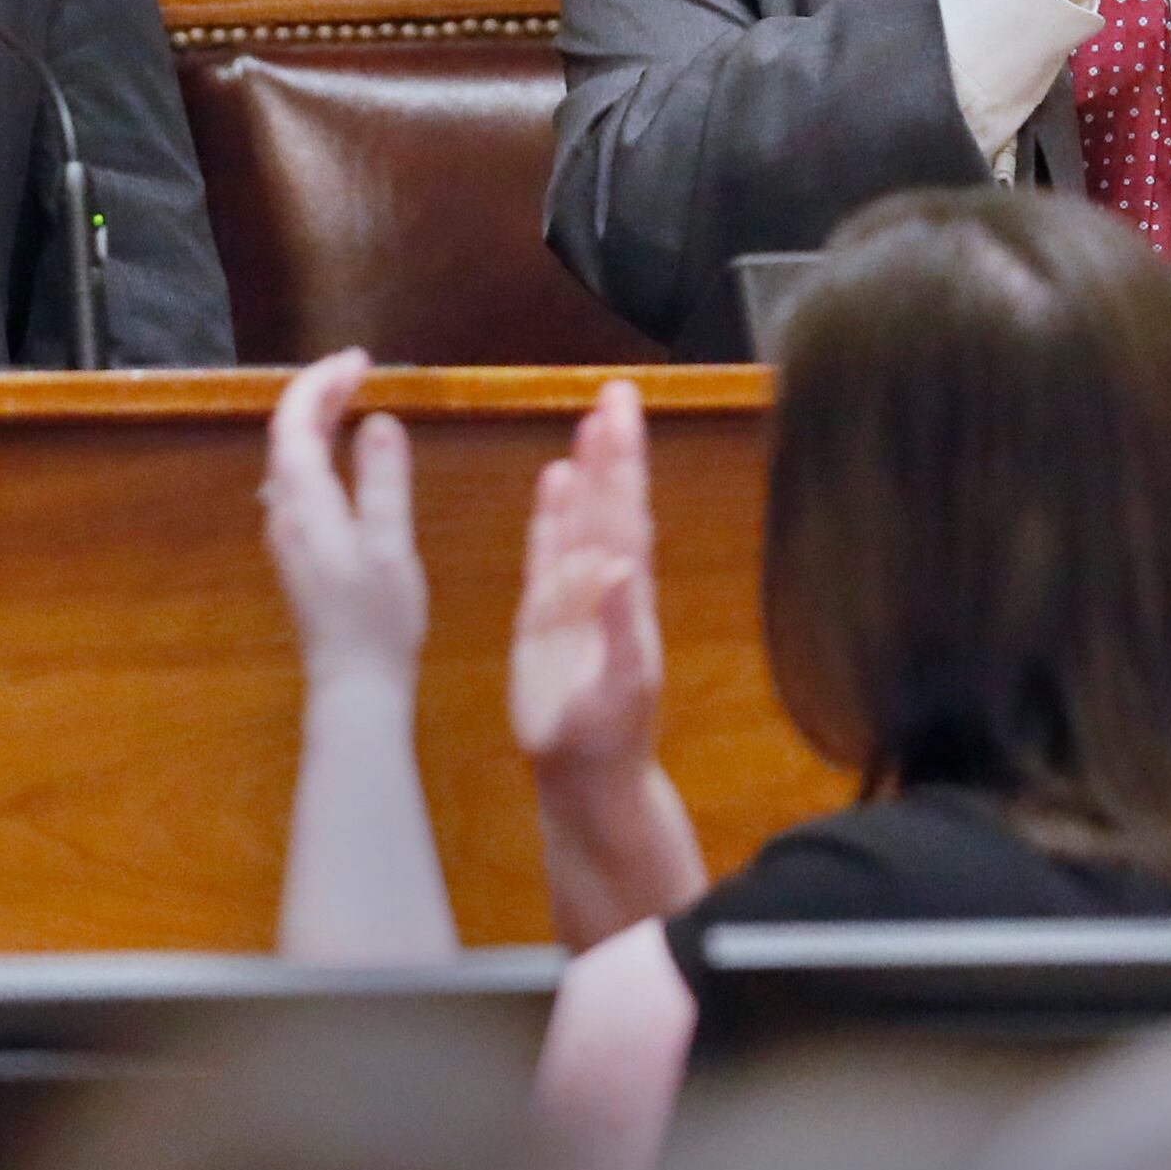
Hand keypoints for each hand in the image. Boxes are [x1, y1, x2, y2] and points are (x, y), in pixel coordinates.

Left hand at [261, 349, 424, 684]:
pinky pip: (298, 481)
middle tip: (360, 368)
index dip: (320, 382)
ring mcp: (287, 534)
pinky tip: (342, 456)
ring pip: (290, 459)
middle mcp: (284, 513)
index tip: (359, 359)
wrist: (353, 685)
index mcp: (304, 504)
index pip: (294, 423)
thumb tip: (380, 420)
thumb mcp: (389, 546)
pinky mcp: (298, 551)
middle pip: (287, 436)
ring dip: (316, 420)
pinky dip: (318, 451)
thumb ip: (383, 482)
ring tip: (352, 397)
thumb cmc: (377, 619)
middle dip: (318, 394)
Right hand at [511, 380, 663, 780]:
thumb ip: (618, 628)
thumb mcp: (617, 688)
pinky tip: (553, 478)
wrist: (587, 777)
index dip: (624, 464)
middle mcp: (604, 586)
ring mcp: (575, 597)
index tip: (625, 413)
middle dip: (613, 449)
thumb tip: (618, 568)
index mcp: (625, 596)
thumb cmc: (606, 739)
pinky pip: (547, 552)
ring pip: (582, 520)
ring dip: (589, 471)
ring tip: (591, 418)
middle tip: (617, 392)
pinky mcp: (545, 615)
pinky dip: (551, 515)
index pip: (625, 515)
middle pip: (609, 504)